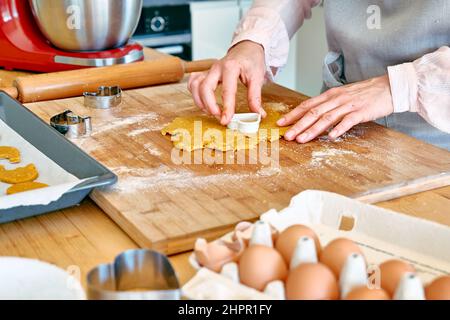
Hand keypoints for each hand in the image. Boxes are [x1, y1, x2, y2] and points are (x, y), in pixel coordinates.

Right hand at [188, 40, 266, 124]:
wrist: (246, 47)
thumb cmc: (251, 60)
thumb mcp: (257, 77)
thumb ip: (255, 96)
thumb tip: (258, 114)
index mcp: (231, 67)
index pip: (227, 91)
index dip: (226, 108)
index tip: (226, 120)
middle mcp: (217, 67)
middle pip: (205, 88)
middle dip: (209, 106)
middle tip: (218, 117)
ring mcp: (209, 70)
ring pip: (195, 85)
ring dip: (200, 101)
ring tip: (210, 111)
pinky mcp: (206, 73)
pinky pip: (193, 82)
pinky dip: (194, 93)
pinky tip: (202, 101)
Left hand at [277, 75, 394, 142]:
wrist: (389, 87)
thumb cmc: (364, 94)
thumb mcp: (342, 96)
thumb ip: (328, 105)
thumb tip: (312, 115)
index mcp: (330, 95)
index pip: (307, 105)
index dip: (293, 114)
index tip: (281, 123)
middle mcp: (336, 99)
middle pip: (313, 112)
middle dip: (298, 125)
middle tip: (286, 136)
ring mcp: (348, 105)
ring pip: (326, 118)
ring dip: (312, 130)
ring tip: (301, 139)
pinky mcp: (361, 112)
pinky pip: (347, 121)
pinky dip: (338, 129)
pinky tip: (330, 137)